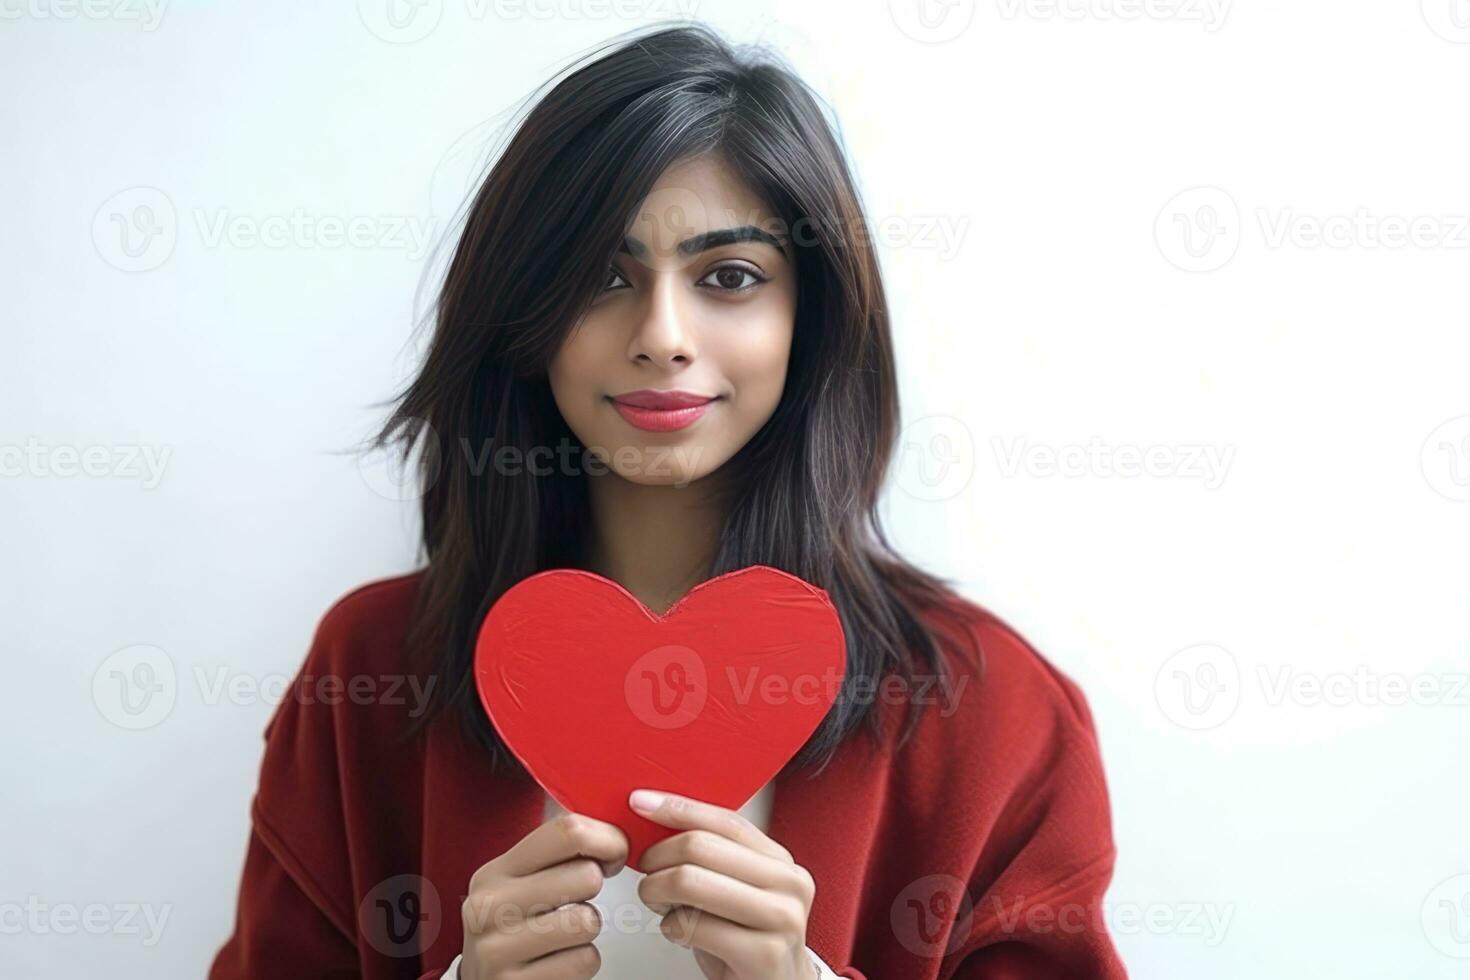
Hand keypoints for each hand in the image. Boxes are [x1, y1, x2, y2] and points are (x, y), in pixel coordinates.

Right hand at [459, 812, 628, 979]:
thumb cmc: (513, 932)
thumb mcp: (519, 885)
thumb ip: (556, 853)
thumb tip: (611, 823)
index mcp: (494, 872)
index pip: (566, 831)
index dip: (607, 838)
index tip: (614, 852)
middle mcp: (489, 907)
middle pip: (585, 875)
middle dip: (595, 889)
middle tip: (579, 899)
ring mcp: (498, 949)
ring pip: (588, 921)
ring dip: (589, 929)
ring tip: (564, 934)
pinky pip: (585, 960)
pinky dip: (583, 962)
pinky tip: (559, 961)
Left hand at [631, 789, 818, 979]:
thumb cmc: (747, 944)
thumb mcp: (735, 892)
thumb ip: (711, 858)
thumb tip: (658, 819)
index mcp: (781, 861)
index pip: (725, 820)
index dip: (678, 808)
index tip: (641, 803)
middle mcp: (788, 884)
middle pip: (701, 846)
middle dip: (658, 857)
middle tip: (646, 872)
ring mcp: (781, 918)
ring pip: (690, 881)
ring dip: (656, 891)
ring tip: (656, 901)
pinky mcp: (764, 954)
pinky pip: (692, 925)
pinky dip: (670, 927)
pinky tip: (678, 932)